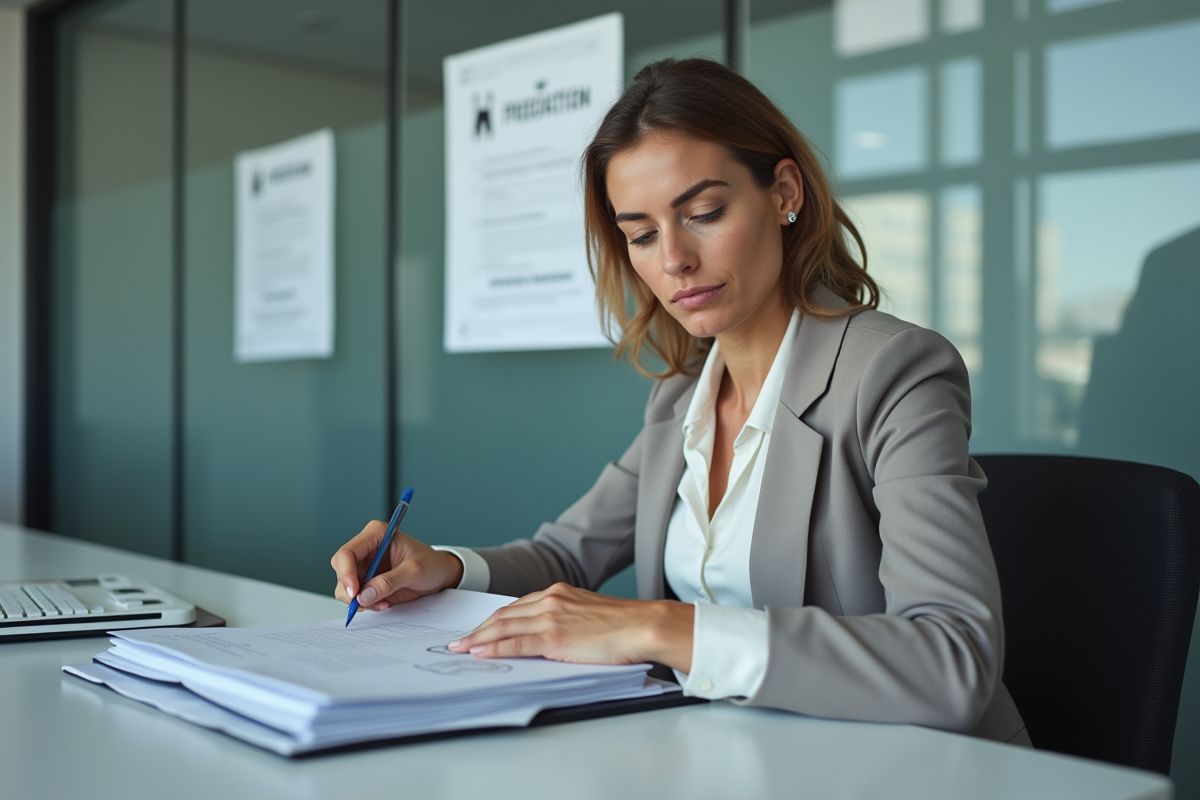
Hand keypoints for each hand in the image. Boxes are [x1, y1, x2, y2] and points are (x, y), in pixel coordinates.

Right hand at [330, 521, 463, 610]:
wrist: (440, 574)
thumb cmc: (431, 564)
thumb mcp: (414, 570)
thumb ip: (390, 582)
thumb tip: (365, 595)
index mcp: (376, 535)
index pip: (348, 552)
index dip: (345, 572)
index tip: (355, 591)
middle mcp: (367, 549)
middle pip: (341, 569)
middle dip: (350, 589)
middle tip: (364, 603)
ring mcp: (366, 566)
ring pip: (345, 586)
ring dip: (359, 599)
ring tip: (383, 603)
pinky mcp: (368, 581)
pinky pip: (357, 596)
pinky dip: (366, 603)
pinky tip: (384, 603)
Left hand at [446, 583, 694, 670]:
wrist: (643, 625)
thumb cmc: (625, 624)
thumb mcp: (589, 612)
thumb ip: (567, 618)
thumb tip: (552, 636)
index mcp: (559, 592)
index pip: (517, 606)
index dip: (495, 619)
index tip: (480, 628)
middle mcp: (550, 600)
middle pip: (504, 615)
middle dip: (479, 628)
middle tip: (460, 640)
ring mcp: (551, 617)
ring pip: (504, 627)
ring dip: (478, 639)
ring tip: (461, 648)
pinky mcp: (554, 637)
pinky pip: (515, 644)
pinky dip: (493, 648)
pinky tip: (480, 653)